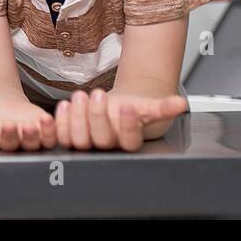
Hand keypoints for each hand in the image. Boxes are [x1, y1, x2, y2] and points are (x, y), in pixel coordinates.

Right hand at [0, 97, 57, 151]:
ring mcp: (26, 139)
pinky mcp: (43, 133)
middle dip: (8, 136)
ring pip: (31, 142)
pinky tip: (48, 119)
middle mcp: (7, 142)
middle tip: (7, 126)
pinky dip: (50, 129)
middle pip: (8, 142)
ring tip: (29, 124)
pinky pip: (49, 135)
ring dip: (31, 135)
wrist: (2, 105)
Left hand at [54, 89, 187, 151]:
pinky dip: (60, 121)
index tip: (127, 106)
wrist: (112, 108)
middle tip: (98, 94)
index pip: (130, 140)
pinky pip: (62, 135)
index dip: (128, 125)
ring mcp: (88, 144)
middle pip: (102, 139)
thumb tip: (180, 103)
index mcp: (128, 141)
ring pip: (80, 139)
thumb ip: (162, 107)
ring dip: (78, 117)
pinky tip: (65, 105)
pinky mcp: (70, 138)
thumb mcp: (145, 106)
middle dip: (98, 116)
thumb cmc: (129, 109)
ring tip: (80, 96)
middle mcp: (108, 146)